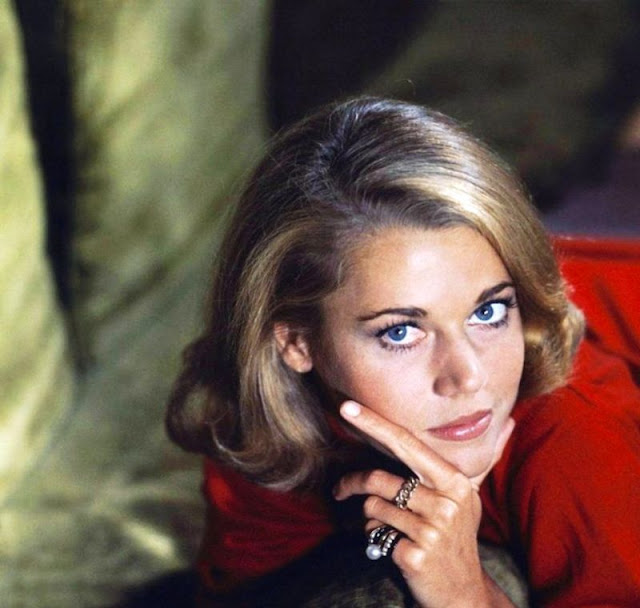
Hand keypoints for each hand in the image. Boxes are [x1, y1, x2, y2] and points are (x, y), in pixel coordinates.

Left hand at [333, 400, 514, 607]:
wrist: (463, 592)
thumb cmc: (458, 535)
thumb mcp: (471, 497)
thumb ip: (484, 457)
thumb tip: (510, 420)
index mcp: (455, 482)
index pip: (406, 444)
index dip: (374, 423)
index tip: (346, 408)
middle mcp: (446, 503)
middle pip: (380, 479)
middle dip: (351, 481)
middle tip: (338, 489)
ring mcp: (432, 531)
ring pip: (373, 507)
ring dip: (371, 518)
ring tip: (389, 527)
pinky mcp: (415, 556)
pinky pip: (374, 534)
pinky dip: (375, 538)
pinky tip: (393, 545)